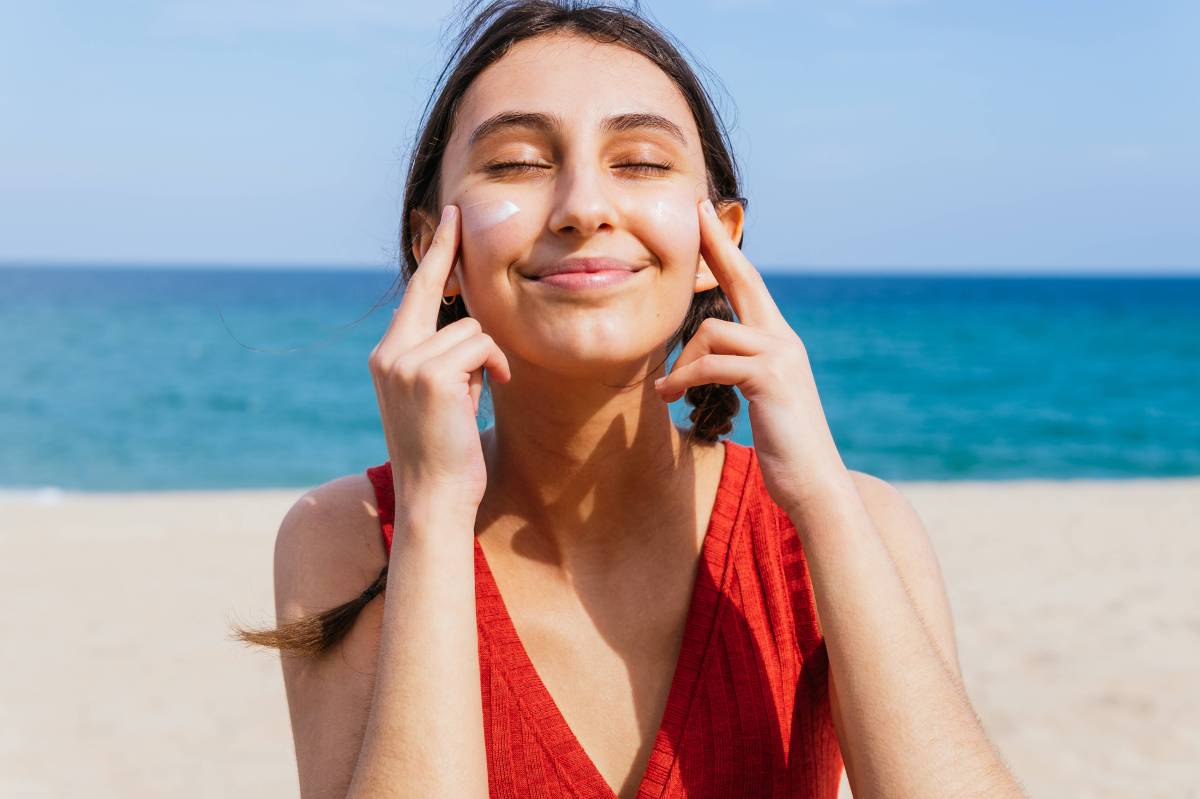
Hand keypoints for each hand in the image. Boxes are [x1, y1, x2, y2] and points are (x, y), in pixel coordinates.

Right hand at [368, 205, 510, 511]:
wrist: (434, 498)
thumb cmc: (447, 452)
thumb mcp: (442, 396)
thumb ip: (447, 359)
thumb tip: (471, 327)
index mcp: (388, 357)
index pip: (415, 295)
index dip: (433, 254)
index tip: (445, 218)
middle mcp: (389, 353)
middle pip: (435, 291)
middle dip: (450, 254)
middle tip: (457, 212)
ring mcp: (405, 362)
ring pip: (472, 329)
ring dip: (488, 359)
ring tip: (476, 396)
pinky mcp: (429, 374)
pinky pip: (481, 346)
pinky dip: (495, 366)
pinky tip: (488, 391)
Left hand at [653, 198, 848, 514]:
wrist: (814, 483)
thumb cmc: (782, 446)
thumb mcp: (757, 398)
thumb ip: (736, 369)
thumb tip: (702, 357)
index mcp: (778, 341)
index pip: (749, 284)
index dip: (726, 250)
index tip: (705, 216)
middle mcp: (784, 340)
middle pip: (746, 280)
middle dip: (718, 246)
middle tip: (694, 213)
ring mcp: (781, 357)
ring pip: (712, 333)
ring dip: (680, 363)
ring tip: (668, 391)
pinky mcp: (770, 379)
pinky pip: (713, 363)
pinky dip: (685, 379)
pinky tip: (669, 396)